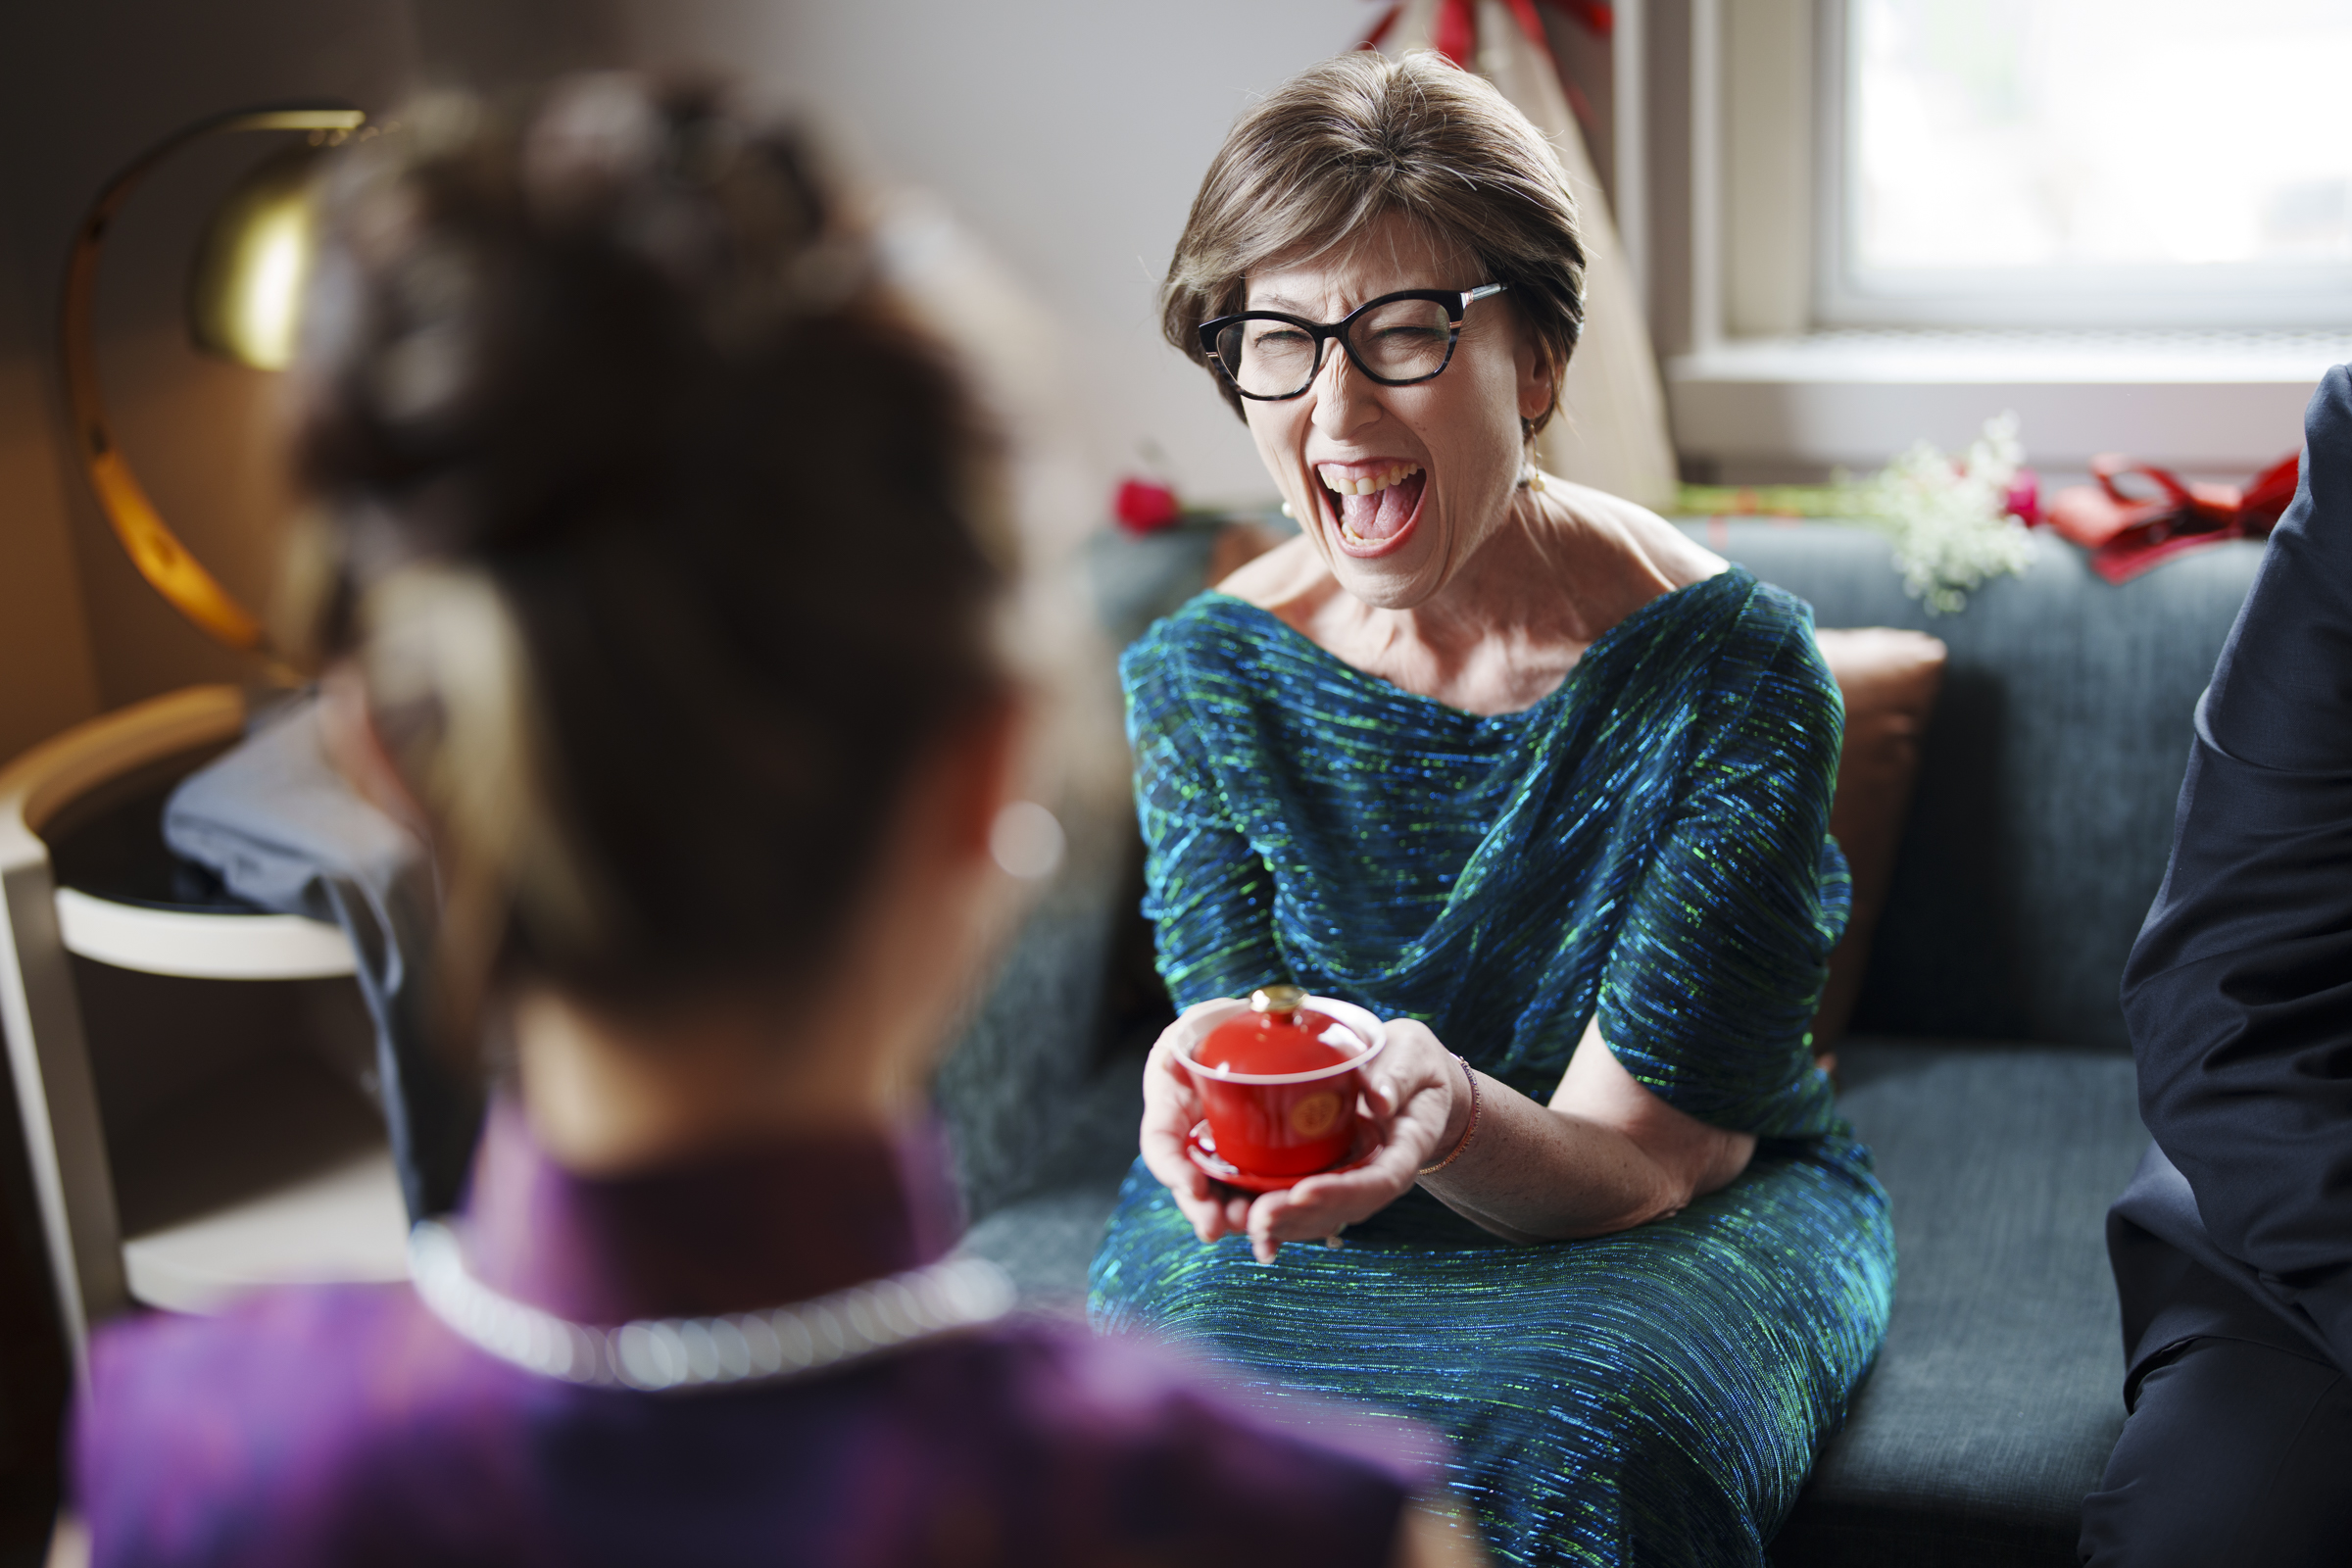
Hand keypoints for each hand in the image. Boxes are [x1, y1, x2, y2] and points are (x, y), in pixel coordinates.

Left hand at [1137, 1006, 1469, 1262]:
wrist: (1411, 1079)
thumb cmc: (1411, 1062)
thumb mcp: (1412, 1055)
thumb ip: (1398, 1074)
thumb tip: (1379, 1099)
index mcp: (1404, 1149)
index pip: (1378, 1181)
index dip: (1340, 1191)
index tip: (1304, 1190)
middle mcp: (1378, 1175)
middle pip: (1340, 1208)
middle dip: (1296, 1216)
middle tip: (1256, 1217)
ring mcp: (1352, 1181)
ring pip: (1317, 1216)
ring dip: (1278, 1224)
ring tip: (1239, 1222)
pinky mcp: (1329, 1176)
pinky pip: (1302, 1203)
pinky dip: (1273, 1215)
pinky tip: (1238, 1219)